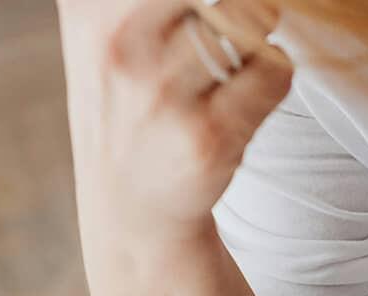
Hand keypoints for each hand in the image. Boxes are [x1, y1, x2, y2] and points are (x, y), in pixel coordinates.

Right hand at [57, 0, 291, 246]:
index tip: (211, 10)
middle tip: (237, 17)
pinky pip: (275, 71)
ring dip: (258, 32)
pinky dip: (272, 76)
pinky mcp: (207, 137)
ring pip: (255, 15)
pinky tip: (242, 95)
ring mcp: (162, 92)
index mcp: (92, 6)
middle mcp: (119, 41)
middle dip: (245, 3)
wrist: (130, 204)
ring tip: (230, 58)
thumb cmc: (126, 92)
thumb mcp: (101, 19)